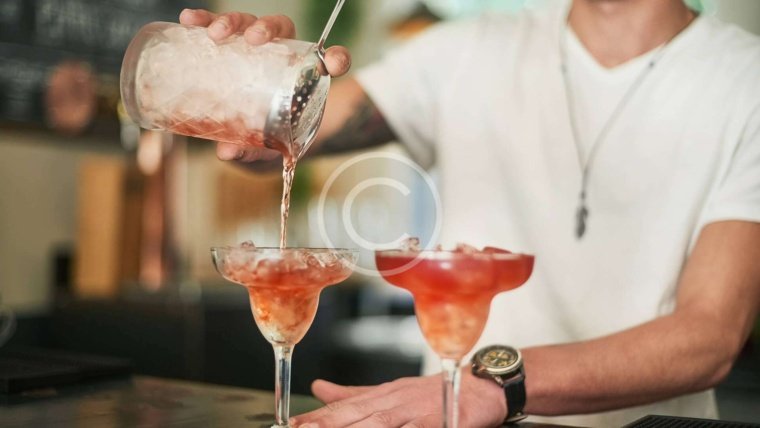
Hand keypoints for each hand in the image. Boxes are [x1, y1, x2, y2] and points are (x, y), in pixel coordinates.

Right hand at [178, 9, 351, 161]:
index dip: (336, 58)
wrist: (249, 129)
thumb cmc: (266, 137)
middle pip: (280, 29)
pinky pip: (216, 25)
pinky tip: (189, 21)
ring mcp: (254, 45)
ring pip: (248, 22)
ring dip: (232, 22)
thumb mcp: (262, 148)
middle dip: (267, 28)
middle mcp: (280, 53)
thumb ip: (251, 150)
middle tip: (253, 40)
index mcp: (302, 75)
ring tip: (214, 33)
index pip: (327, 60)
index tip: (334, 64)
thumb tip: (228, 152)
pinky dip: (204, 19)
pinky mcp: (228, 43)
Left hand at [291, 371, 506, 426]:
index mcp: (383, 395)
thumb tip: (319, 387)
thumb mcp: (391, 392)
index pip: (345, 407)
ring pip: (383, 422)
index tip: (291, 425)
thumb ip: (355, 394)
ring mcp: (418, 412)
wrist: (481, 387)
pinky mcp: (441, 422)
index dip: (318, 416)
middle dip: (329, 423)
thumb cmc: (433, 394)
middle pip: (359, 415)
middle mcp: (397, 401)